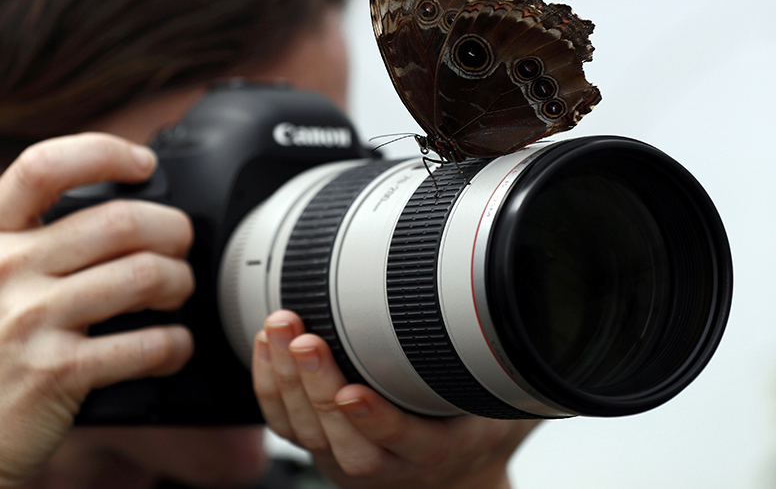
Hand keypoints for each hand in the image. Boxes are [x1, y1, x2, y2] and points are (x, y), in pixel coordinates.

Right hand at [0, 133, 195, 488]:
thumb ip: (23, 238)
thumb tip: (107, 200)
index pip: (42, 166)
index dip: (103, 152)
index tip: (143, 163)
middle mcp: (3, 272)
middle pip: (118, 221)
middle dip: (171, 230)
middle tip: (180, 245)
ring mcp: (27, 322)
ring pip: (142, 275)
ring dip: (179, 282)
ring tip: (177, 292)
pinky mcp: (55, 373)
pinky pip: (144, 344)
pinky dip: (175, 344)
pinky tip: (173, 346)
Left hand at [253, 310, 538, 488]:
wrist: (452, 478)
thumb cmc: (476, 429)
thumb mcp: (506, 404)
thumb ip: (509, 371)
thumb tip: (526, 317)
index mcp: (437, 452)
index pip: (404, 443)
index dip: (376, 421)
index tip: (355, 392)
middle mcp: (388, 464)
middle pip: (341, 437)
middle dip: (316, 386)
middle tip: (304, 339)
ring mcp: (346, 458)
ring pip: (305, 430)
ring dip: (286, 379)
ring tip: (280, 327)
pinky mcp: (319, 446)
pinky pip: (283, 423)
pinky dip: (268, 384)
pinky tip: (265, 343)